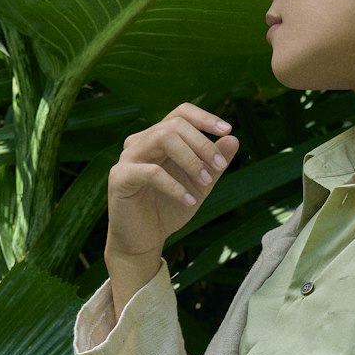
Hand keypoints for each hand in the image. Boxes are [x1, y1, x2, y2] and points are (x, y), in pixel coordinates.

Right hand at [104, 103, 238, 317]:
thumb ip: (214, 163)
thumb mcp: (199, 185)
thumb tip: (233, 138)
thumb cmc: (168, 210)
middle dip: (202, 144)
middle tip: (219, 166)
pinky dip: (174, 186)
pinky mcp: (120, 178)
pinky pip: (151, 172)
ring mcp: (128, 157)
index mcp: (158, 139)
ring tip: (207, 182)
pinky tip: (189, 200)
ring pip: (162, 138)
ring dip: (191, 159)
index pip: (181, 113)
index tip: (227, 129)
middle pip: (174, 125)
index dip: (204, 117)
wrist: (142, 241)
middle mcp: (141, 142)